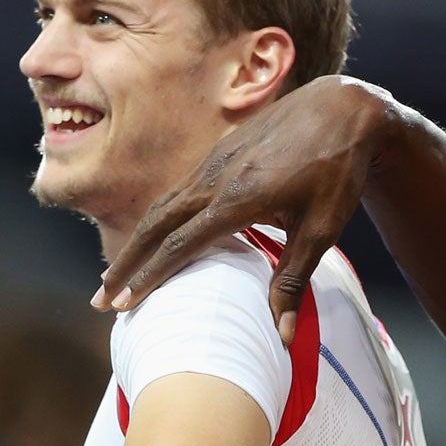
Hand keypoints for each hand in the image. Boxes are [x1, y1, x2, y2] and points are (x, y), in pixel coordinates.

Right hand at [92, 75, 394, 345]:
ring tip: (119, 273)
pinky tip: (158, 233)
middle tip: (101, 300)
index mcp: (239, 198)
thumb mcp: (323, 229)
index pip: (181, 245)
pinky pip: (181, 187)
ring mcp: (217, 159)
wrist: (343, 108)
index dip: (150, 278)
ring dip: (138, 239)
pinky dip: (160, 215)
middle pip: (157, 223)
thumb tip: (281, 336)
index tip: (124, 306)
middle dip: (126, 263)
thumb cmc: (339, 171)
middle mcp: (217, 177)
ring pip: (164, 203)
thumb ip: (294, 280)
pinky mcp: (222, 149)